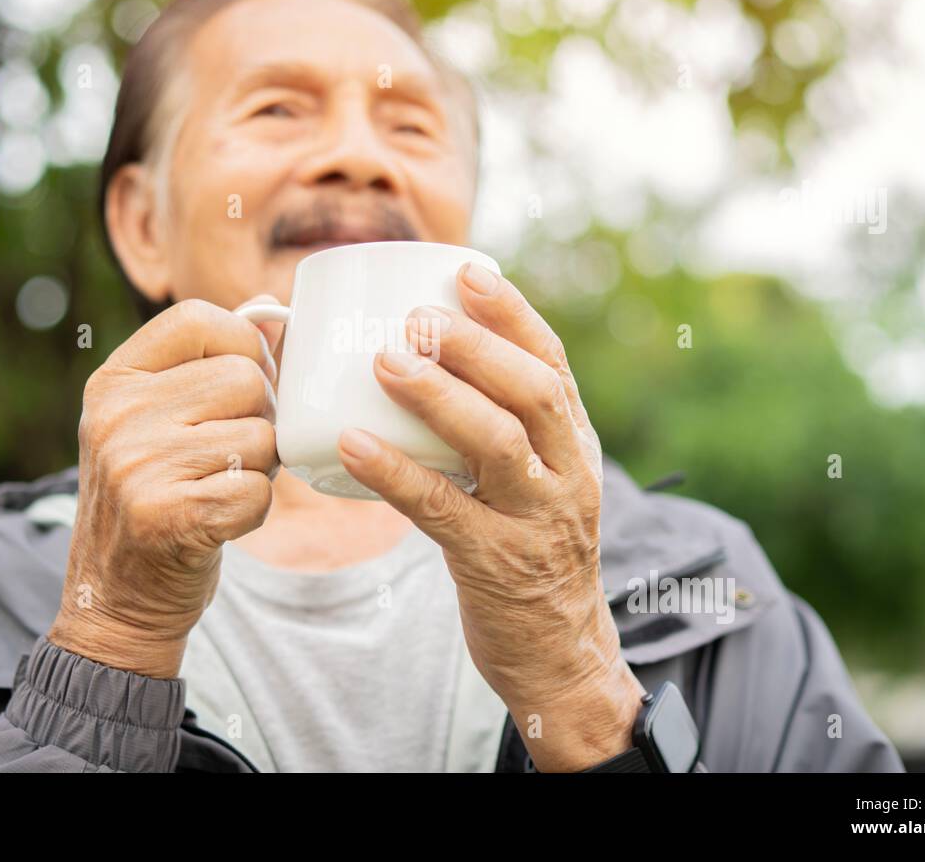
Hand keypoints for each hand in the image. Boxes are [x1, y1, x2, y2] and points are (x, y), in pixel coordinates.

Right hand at [49, 297, 280, 678]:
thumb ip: (204, 364)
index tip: (245, 381)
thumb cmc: (152, 499)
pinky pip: (258, 491)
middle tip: (232, 453)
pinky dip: (253, 511)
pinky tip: (218, 522)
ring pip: (261, 437)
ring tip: (219, 487)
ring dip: (260, 469)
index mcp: (113, 381)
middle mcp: (118, 416)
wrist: (116, 602)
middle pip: (246, 379)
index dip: (244, 344)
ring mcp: (138, 466)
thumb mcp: (154, 421)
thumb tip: (270, 308)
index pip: (199, 318)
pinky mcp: (168, 517)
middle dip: (260, 418)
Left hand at [337, 263, 646, 771]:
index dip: (512, 313)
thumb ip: (491, 432)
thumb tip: (411, 368)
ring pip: (498, 444)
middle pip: (534, 393)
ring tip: (384, 361)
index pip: (552, 364)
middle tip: (415, 317)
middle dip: (476, 346)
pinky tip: (350, 443)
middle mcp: (567, 475)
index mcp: (574, 445)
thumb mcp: (532, 484)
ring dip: (440, 397)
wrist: (561, 654)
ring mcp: (537, 521)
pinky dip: (395, 473)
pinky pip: (443, 511)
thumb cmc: (526, 552)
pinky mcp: (497, 566)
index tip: (466, 270)